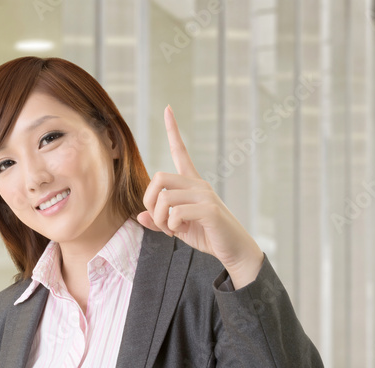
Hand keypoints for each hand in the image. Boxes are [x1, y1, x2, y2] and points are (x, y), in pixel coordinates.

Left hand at [136, 105, 262, 283]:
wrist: (235, 251)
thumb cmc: (209, 237)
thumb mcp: (179, 228)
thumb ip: (160, 221)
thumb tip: (139, 216)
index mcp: (193, 184)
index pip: (181, 151)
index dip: (173, 130)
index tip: (168, 108)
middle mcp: (199, 185)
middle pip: (159, 177)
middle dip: (149, 201)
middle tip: (158, 221)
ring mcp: (205, 196)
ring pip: (165, 197)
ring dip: (159, 217)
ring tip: (170, 229)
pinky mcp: (209, 210)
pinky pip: (176, 212)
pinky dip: (171, 225)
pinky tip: (179, 231)